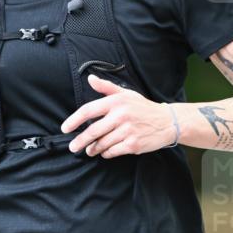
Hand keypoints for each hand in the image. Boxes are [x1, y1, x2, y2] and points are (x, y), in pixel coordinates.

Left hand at [60, 74, 177, 158]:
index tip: (65, 129)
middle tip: (73, 147)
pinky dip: (106, 153)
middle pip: (93, 131)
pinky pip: (112, 152)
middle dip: (80, 141)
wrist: (167, 122)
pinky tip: (106, 151)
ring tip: (90, 150)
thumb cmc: (143, 108)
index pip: (88, 110)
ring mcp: (127, 131)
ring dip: (93, 149)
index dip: (74, 120)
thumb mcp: (126, 94)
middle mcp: (121, 116)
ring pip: (101, 144)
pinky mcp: (133, 145)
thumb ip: (106, 87)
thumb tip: (90, 78)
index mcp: (116, 102)